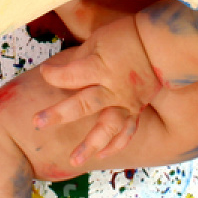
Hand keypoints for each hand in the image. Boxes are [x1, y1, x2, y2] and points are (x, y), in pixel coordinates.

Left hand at [34, 14, 162, 165]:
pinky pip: (126, 131)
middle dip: (59, 114)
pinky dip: (115, 145)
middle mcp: (112, 89)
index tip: (44, 72)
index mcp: (99, 68)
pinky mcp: (136, 110)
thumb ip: (78, 58)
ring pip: (107, 128)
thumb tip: (58, 70)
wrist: (160, 45)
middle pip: (82, 105)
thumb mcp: (98, 39)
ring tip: (73, 161)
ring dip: (90, 145)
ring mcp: (125, 103)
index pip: (68, 75)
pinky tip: (101, 155)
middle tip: (37, 123)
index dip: (52, 74)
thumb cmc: (126, 37)